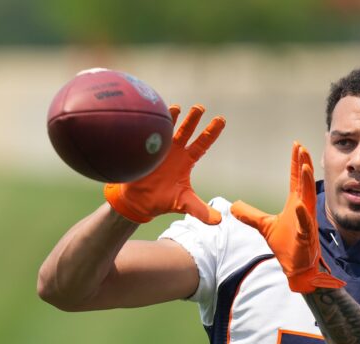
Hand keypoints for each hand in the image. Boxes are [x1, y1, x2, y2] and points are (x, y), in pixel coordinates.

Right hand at [104, 104, 225, 223]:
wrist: (137, 202)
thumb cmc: (162, 200)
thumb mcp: (183, 204)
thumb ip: (200, 210)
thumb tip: (219, 220)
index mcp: (186, 160)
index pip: (202, 143)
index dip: (211, 132)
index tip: (221, 120)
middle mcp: (174, 151)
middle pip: (186, 131)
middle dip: (193, 119)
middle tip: (200, 107)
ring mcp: (158, 148)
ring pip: (167, 129)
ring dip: (171, 118)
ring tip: (176, 108)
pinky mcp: (144, 149)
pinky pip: (147, 134)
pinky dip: (150, 126)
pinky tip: (152, 115)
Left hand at [231, 143, 344, 292]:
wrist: (296, 267)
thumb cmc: (287, 245)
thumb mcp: (264, 226)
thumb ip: (250, 214)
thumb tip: (233, 206)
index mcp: (295, 203)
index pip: (296, 179)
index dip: (296, 162)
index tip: (296, 145)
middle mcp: (304, 209)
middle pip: (304, 183)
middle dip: (304, 165)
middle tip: (302, 148)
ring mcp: (306, 222)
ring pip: (308, 199)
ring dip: (307, 184)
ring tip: (305, 168)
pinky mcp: (306, 236)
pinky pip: (305, 224)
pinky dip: (302, 215)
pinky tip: (299, 205)